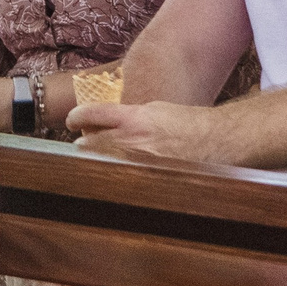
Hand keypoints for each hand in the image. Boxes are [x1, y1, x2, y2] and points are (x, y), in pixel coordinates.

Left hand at [68, 98, 213, 162]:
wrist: (214, 139)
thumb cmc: (186, 122)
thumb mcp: (153, 109)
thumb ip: (127, 116)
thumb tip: (106, 123)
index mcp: (133, 118)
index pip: (91, 114)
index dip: (76, 117)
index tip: (72, 120)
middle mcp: (132, 140)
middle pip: (88, 143)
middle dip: (84, 142)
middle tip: (85, 141)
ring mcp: (138, 161)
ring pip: (100, 162)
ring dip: (96, 159)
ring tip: (100, 156)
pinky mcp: (146, 176)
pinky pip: (119, 175)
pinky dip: (113, 173)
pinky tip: (117, 171)